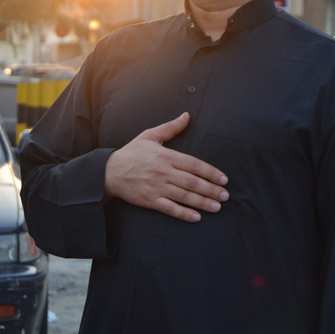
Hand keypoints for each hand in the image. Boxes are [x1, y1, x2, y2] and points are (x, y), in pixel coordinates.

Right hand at [104, 112, 228, 221]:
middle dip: (211, 189)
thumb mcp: (150, 136)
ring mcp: (157, 187)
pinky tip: (197, 217)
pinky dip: (184, 214)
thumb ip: (171, 127)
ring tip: (217, 207)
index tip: (223, 179)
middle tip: (225, 195)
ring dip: (203, 202)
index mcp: (166, 155)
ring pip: (184, 196)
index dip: (211, 172)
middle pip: (193, 182)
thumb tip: (186, 116)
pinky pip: (170, 209)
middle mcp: (163, 172)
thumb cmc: (131, 153)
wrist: (109, 171)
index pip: (194, 165)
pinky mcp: (149, 200)